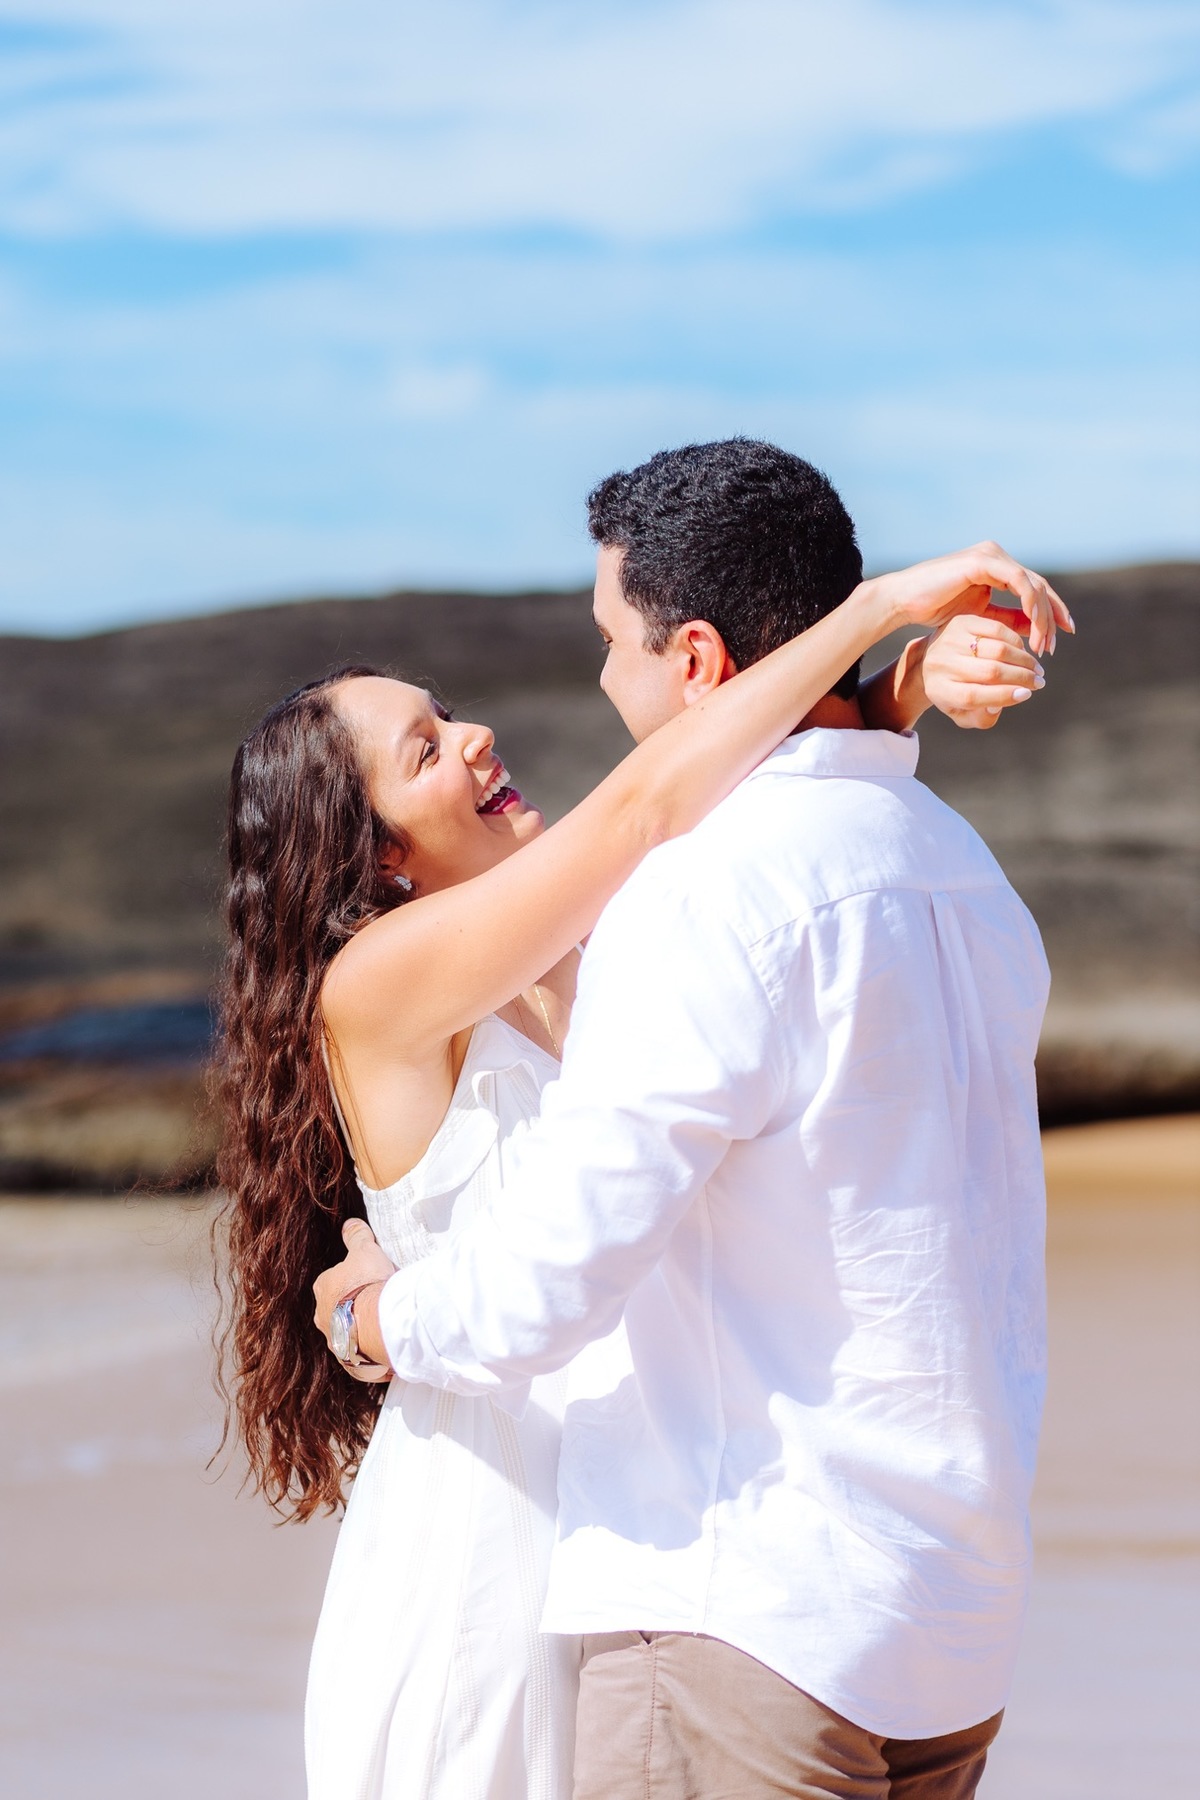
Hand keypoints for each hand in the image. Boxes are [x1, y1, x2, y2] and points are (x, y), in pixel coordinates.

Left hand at [313, 1219, 397, 1375]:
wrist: (378, 1324)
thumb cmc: (368, 1284)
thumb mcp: (365, 1251)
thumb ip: (356, 1236)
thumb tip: (349, 1223)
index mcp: (322, 1288)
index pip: (331, 1280)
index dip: (350, 1278)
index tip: (367, 1279)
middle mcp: (322, 1317)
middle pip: (335, 1308)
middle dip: (351, 1306)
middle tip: (374, 1301)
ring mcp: (334, 1341)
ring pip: (346, 1332)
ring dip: (359, 1329)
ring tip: (381, 1325)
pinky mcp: (348, 1361)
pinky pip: (358, 1355)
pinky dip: (368, 1350)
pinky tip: (383, 1344)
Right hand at [864, 542, 1073, 656]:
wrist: (904, 601)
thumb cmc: (934, 608)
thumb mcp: (979, 617)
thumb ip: (1006, 618)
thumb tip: (1032, 629)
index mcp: (996, 567)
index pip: (1033, 588)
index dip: (1050, 611)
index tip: (1060, 636)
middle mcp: (997, 556)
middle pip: (1038, 585)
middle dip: (1051, 616)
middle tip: (1054, 645)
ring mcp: (991, 555)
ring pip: (1032, 584)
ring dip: (1041, 616)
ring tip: (1041, 644)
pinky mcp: (984, 561)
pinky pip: (1019, 581)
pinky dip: (1029, 604)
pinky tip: (1032, 627)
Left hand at [922, 613, 1045, 730]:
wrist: (931, 658)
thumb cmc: (954, 690)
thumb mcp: (962, 712)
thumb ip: (981, 718)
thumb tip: (998, 706)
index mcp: (939, 690)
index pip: (973, 696)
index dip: (1003, 696)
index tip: (1027, 695)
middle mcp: (941, 664)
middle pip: (989, 672)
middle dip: (1021, 678)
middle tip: (1039, 682)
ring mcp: (950, 640)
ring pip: (997, 650)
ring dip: (1023, 660)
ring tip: (1035, 670)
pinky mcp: (961, 621)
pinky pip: (997, 630)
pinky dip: (1015, 642)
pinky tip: (1023, 652)